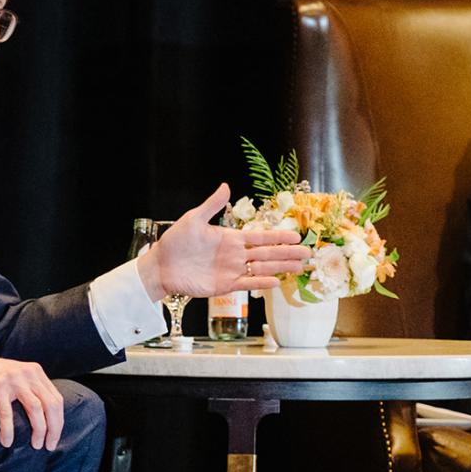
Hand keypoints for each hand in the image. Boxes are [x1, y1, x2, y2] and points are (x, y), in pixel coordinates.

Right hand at [0, 351, 65, 449]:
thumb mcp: (16, 377)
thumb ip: (31, 389)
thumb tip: (46, 417)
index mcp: (36, 372)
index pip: (56, 399)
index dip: (58, 421)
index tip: (54, 438)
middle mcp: (28, 373)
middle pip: (50, 405)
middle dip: (53, 429)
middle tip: (49, 446)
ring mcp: (14, 379)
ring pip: (35, 409)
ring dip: (38, 430)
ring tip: (35, 445)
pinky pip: (8, 413)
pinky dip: (9, 430)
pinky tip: (7, 442)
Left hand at [136, 183, 310, 300]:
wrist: (161, 266)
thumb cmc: (176, 241)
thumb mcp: (193, 219)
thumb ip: (212, 205)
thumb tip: (226, 186)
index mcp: (230, 238)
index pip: (260, 236)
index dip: (279, 236)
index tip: (297, 235)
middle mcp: (235, 255)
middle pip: (267, 253)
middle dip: (288, 253)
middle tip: (308, 253)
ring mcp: (231, 270)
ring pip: (262, 268)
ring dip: (281, 268)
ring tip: (300, 268)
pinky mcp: (224, 285)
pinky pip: (247, 284)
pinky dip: (261, 283)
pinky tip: (276, 282)